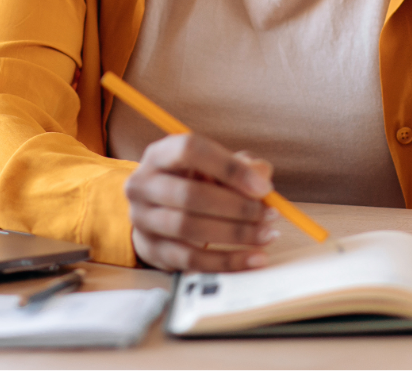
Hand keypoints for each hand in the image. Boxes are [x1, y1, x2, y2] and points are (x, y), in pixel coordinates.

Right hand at [124, 132, 278, 272]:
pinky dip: (227, 261)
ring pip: (189, 229)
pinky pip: (191, 260)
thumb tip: (261, 178)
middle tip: (269, 215)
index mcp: (159, 154)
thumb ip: (240, 166)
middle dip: (237, 207)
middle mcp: (143, 183)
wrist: (157, 212)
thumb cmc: (193, 183)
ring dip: (235, 234)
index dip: (228, 168)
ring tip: (266, 235)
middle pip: (190, 195)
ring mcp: (142, 218)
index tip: (262, 187)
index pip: (190, 150)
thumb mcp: (212, 167)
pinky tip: (254, 258)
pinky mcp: (151, 250)